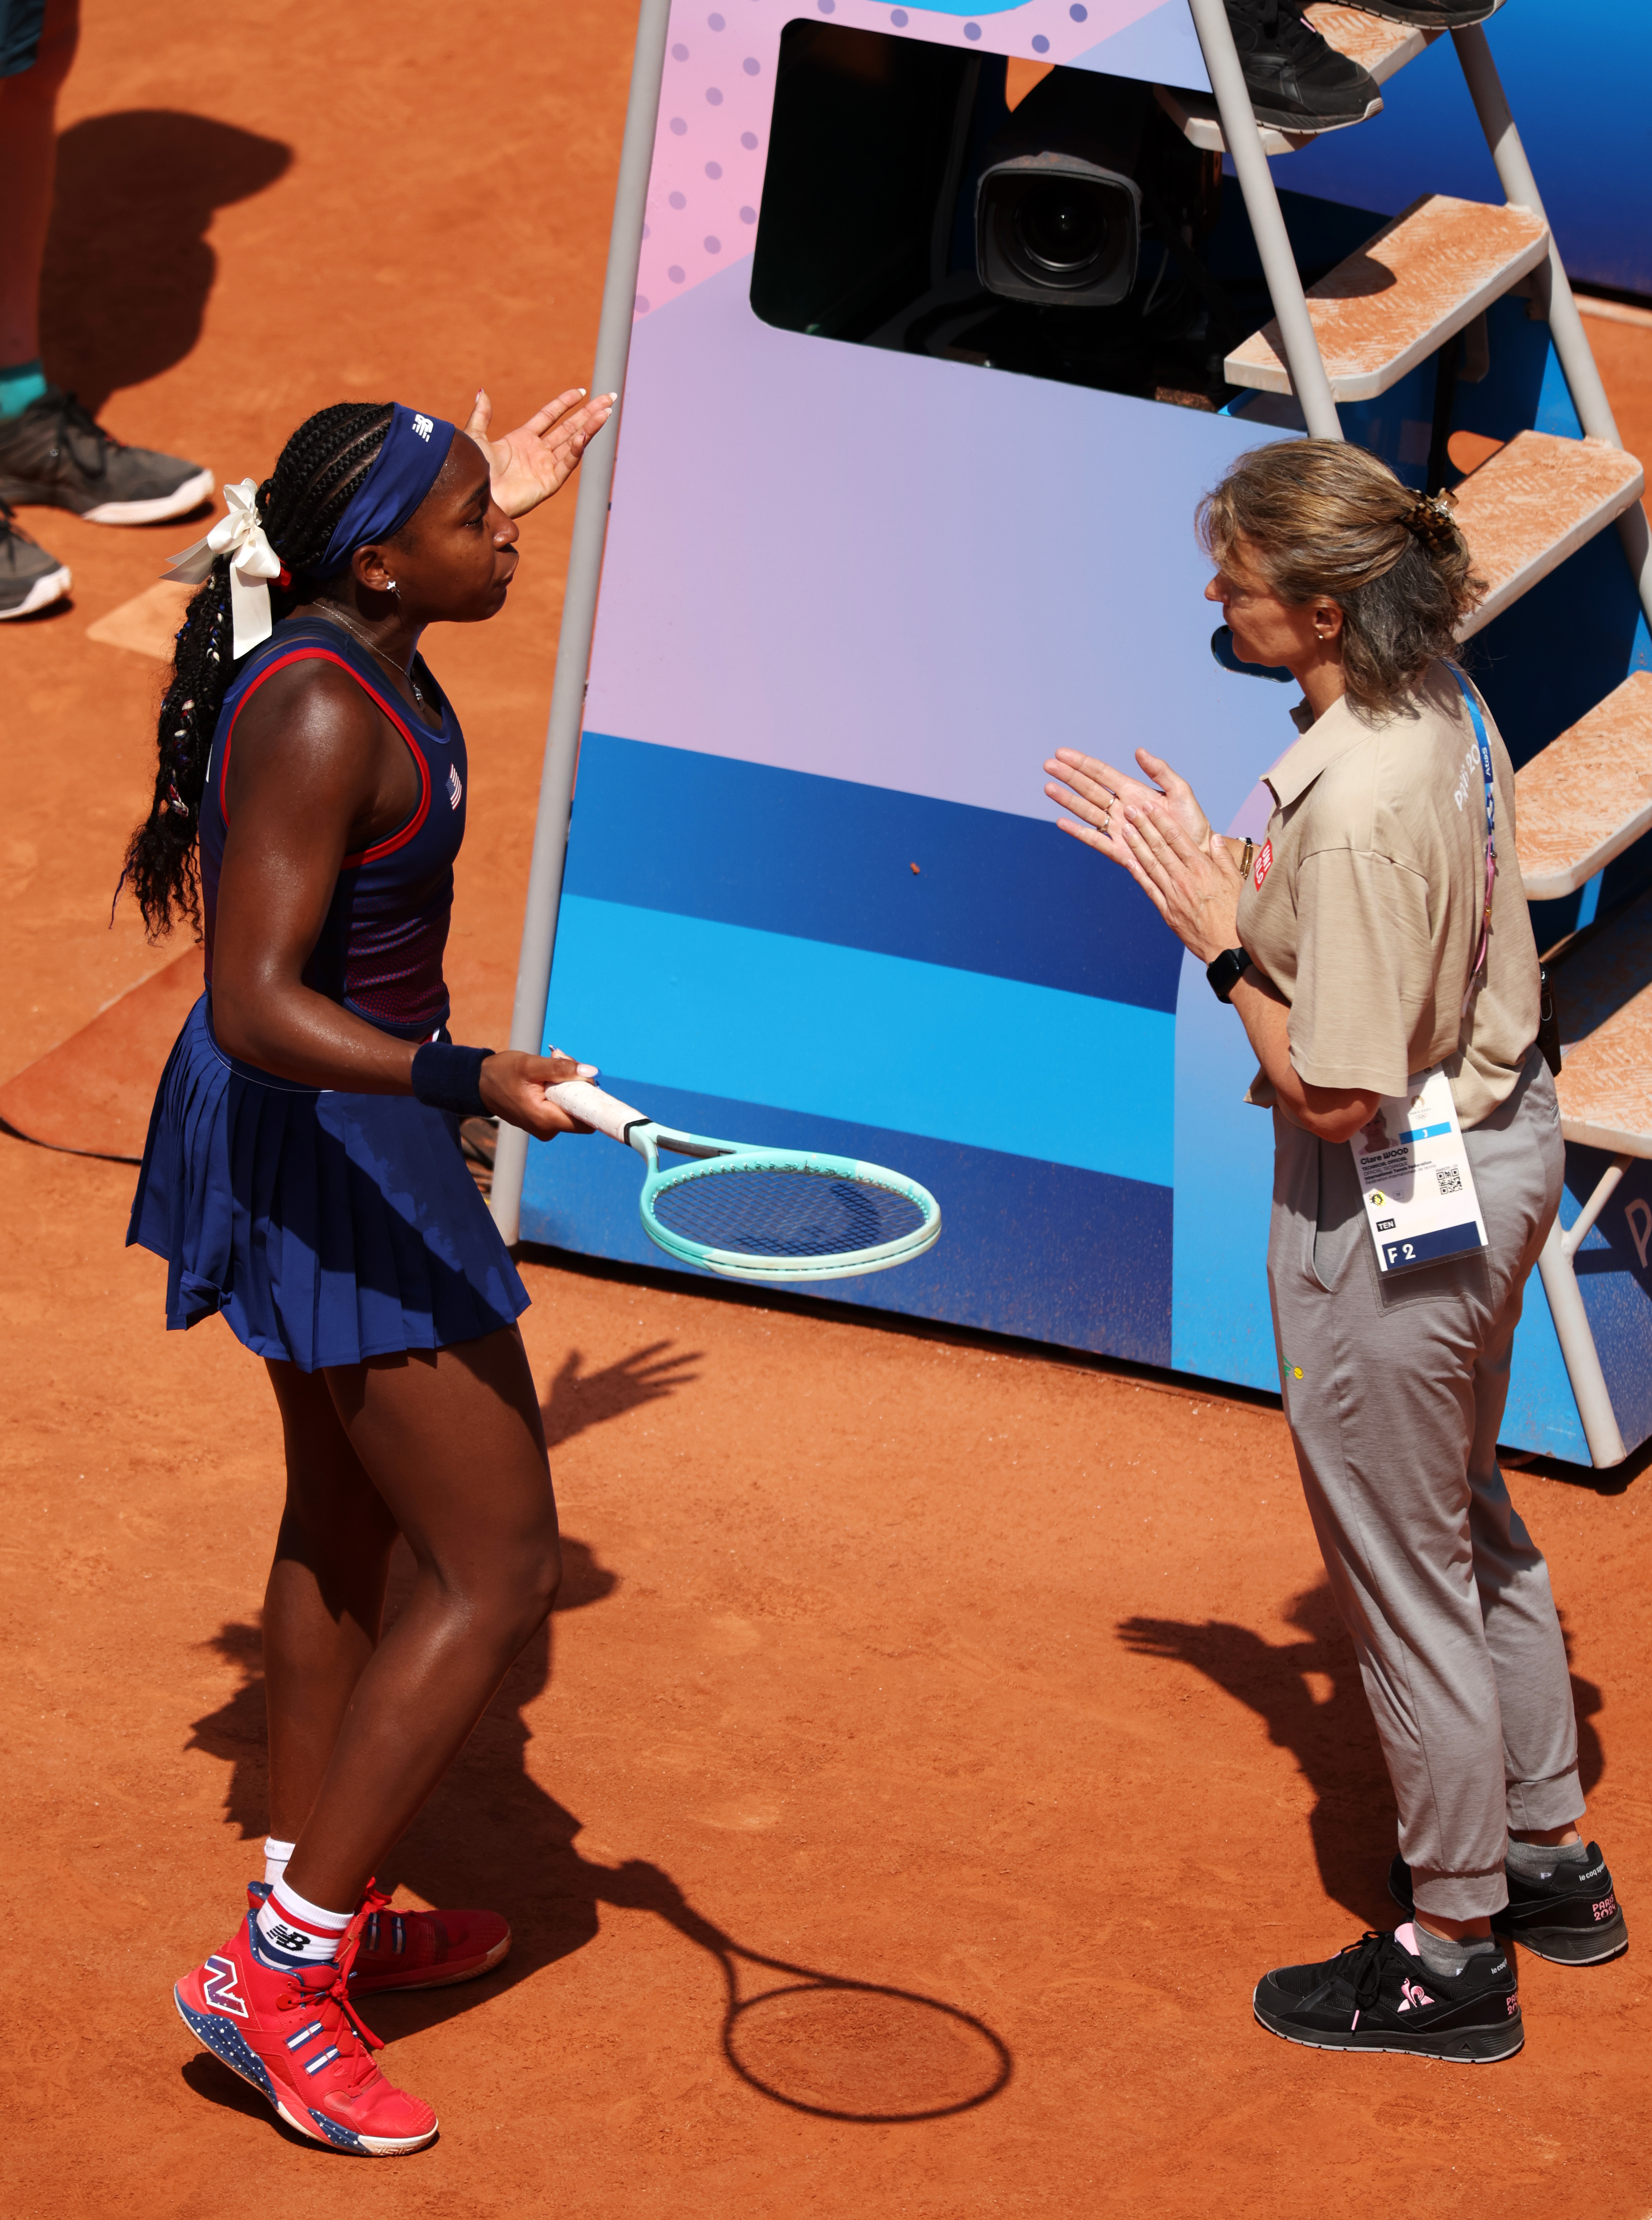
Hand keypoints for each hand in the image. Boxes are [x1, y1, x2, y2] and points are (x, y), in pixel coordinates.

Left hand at [461, 386, 615, 518]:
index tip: (581, 392)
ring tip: (606, 412)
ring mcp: (545, 468)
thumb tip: (483, 393)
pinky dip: (576, 449)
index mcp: (522, 440)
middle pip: (569, 427)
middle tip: (608, 398)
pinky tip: (585, 435)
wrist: (474, 496)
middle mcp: (538, 452)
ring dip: (590, 427)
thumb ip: (482, 415)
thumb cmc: (471, 470)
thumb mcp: (475, 436)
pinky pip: (566, 463)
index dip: (564, 403)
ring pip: (573, 442)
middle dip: (588, 412)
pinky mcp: (549, 484)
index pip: (550, 416)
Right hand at [481, 1049, 596, 1137]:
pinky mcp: (543, 1123)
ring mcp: (545, 1128)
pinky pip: (562, 1109)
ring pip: (572, 1110)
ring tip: (550, 1072)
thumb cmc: (502, 1073)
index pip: (586, 1121)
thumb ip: (561, 1069)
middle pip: (581, 1114)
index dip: (595, 1103)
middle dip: (580, 1090)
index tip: (594, 1085)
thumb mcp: (530, 1065)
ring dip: (570, 1089)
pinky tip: (547, 1080)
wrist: (479, 1084)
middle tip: (565, 1068)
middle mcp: (547, 1130)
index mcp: (545, 1120)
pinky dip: (561, 1093)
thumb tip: (592, 1072)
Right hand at [1043, 745, 1213, 866]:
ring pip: (1087, 811)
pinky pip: (1095, 840)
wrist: (1198, 853)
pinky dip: (1079, 832)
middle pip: (1089, 789)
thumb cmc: (1191, 823)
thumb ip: (1160, 771)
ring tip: (1049, 788)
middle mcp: (1121, 808)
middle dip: (1068, 777)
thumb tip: (1139, 751)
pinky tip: (1062, 822)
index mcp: (1133, 791)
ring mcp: (1118, 829)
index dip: (1082, 763)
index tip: (1062, 753)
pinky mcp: (1120, 850)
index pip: (1102, 773)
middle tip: (1047, 765)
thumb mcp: (1180, 791)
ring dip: (1067, 800)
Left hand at [1115, 800, 1243, 963]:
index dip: (1161, 820)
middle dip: (1144, 826)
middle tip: (1130, 810)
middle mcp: (1184, 879)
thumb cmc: (1236, 914)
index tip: (1150, 806)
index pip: (1177, 838)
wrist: (1228, 948)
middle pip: (1160, 847)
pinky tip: (1127, 860)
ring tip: (1124, 829)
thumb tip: (1214, 838)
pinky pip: (1149, 888)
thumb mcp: (1236, 881)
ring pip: (1150, 864)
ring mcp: (1173, 895)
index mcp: (1202, 869)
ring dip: (1136, 845)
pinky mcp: (1166, 911)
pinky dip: (1137, 874)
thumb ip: (1223, 858)